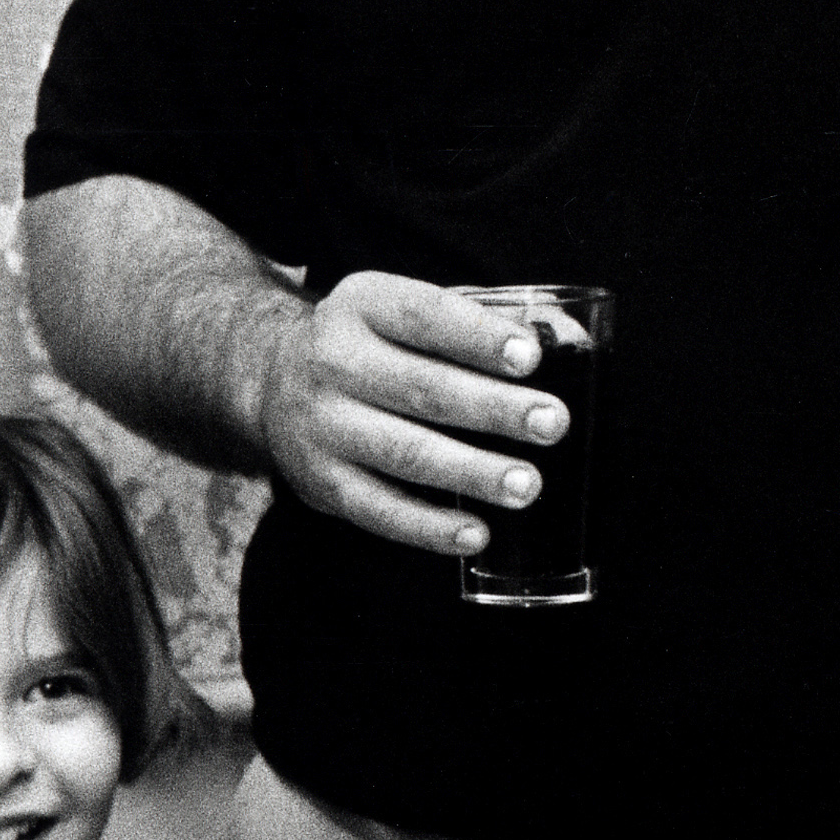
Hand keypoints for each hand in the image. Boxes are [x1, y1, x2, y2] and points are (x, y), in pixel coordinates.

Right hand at [251, 270, 568, 556]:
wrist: (271, 379)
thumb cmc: (371, 343)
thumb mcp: (402, 309)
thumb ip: (477, 321)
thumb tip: (568, 336)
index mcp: (362, 305)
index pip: (425, 315)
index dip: (478, 337)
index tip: (530, 357)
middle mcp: (333, 361)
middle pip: (422, 388)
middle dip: (493, 409)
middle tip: (553, 422)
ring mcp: (323, 425)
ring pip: (405, 453)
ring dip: (471, 472)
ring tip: (527, 484)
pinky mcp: (320, 482)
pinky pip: (379, 510)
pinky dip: (429, 527)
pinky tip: (476, 535)